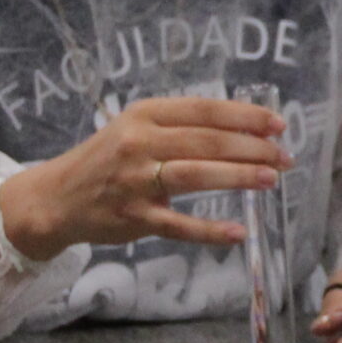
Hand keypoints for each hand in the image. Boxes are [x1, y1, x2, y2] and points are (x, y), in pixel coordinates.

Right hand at [0, 97, 293, 259]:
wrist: (57, 197)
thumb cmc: (108, 160)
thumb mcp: (136, 129)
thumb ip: (181, 126)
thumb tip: (243, 127)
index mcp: (144, 115)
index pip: (204, 110)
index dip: (245, 116)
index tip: (277, 124)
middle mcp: (138, 143)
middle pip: (205, 141)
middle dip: (251, 147)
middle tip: (284, 157)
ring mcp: (134, 181)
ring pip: (195, 176)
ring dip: (238, 177)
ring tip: (271, 180)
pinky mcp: (132, 218)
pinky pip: (178, 226)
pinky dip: (210, 231)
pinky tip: (238, 232)